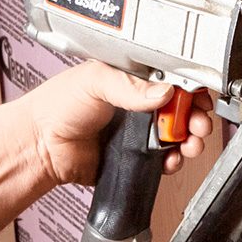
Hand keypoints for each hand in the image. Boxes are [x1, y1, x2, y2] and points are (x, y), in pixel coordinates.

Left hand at [15, 60, 213, 187]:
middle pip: (183, 110)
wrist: (42, 145)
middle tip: (198, 124)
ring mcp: (140, 133)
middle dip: (197, 118)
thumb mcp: (95, 80)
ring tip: (190, 144)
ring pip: (179, 136)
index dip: (191, 90)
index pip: (173, 81)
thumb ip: (130, 85)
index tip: (199, 99)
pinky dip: (175, 161)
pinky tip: (172, 159)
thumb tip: (165, 91)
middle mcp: (140, 105)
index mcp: (133, 80)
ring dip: (191, 140)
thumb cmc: (58, 106)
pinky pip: (165, 160)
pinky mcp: (137, 157)